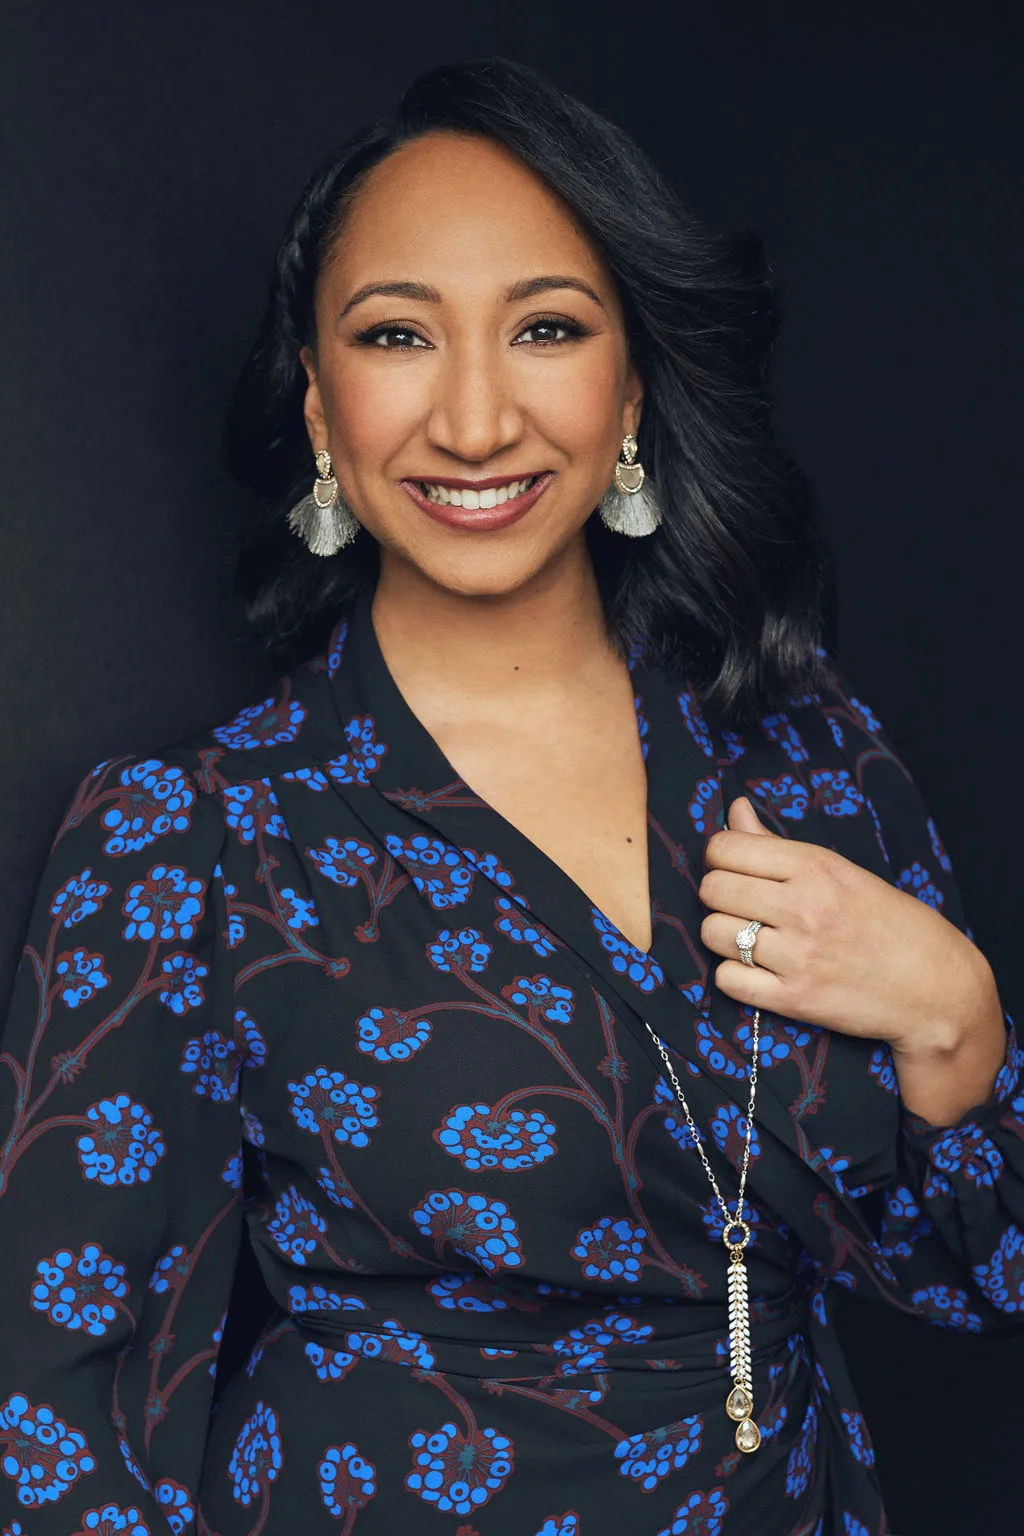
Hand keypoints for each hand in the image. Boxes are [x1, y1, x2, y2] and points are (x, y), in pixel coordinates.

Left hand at [698, 796, 993, 1059]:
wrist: (938, 988)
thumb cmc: (892, 923)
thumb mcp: (842, 871)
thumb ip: (778, 844)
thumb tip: (736, 809)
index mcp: (816, 867)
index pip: (725, 847)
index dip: (720, 857)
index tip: (735, 868)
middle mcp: (804, 907)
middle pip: (712, 889)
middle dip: (718, 895)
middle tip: (741, 905)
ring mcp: (798, 955)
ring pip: (713, 933)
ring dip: (723, 935)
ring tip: (749, 939)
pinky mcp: (795, 999)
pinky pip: (727, 980)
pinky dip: (734, 976)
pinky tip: (756, 971)